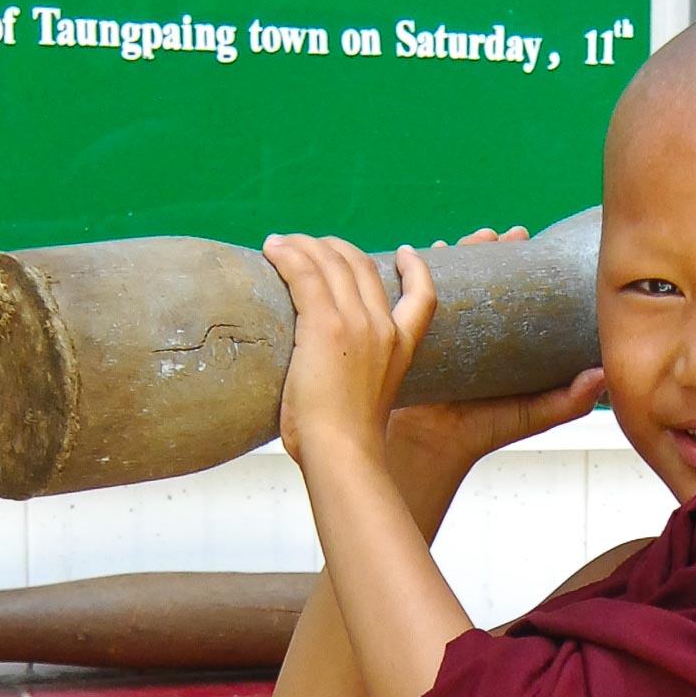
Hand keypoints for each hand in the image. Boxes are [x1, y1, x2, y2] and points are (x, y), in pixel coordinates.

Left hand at [262, 233, 435, 465]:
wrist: (343, 453)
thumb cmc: (344, 445)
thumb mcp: (364, 408)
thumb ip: (353, 388)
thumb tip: (319, 392)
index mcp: (400, 349)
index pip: (423, 296)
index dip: (415, 268)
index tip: (405, 253)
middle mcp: (383, 328)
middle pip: (362, 265)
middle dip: (334, 247)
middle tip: (308, 245)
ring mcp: (356, 323)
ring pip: (331, 262)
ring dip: (303, 246)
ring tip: (280, 244)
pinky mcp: (325, 325)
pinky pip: (305, 274)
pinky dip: (288, 256)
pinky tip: (272, 249)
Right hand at [385, 226, 605, 469]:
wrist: (434, 444)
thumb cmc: (486, 431)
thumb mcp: (536, 413)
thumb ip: (571, 400)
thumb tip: (601, 374)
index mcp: (508, 340)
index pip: (516, 289)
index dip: (521, 261)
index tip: (524, 238)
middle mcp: (479, 329)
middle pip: (485, 276)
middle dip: (490, 249)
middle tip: (497, 234)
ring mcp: (449, 329)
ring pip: (455, 279)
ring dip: (461, 252)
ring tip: (470, 239)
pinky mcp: (420, 334)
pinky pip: (419, 295)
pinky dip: (422, 270)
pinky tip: (428, 252)